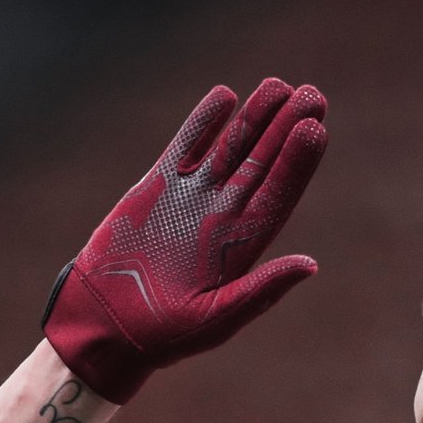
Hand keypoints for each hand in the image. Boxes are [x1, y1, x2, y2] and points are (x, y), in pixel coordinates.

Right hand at [42, 78, 326, 402]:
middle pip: (263, 164)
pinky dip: (204, 122)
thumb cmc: (165, 336)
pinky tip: (227, 97)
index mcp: (244, 248)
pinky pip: (187, 146)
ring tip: (280, 86)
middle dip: (287, 130)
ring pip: (231, 148)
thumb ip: (261, 290)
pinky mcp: (157, 187)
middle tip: (312, 95)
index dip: (298, 163)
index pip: (280, 195)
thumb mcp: (218, 318)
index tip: (316, 128)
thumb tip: (310, 265)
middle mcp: (224, 218)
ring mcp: (193, 199)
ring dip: (256, 118)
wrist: (106, 325)